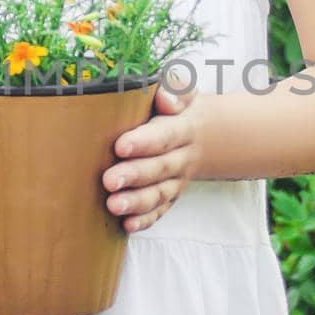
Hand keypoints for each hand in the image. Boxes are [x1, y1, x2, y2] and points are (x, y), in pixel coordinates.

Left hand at [102, 80, 200, 233]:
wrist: (205, 134)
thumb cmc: (179, 107)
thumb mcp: (183, 91)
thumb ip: (176, 89)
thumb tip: (166, 100)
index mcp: (183, 127)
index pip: (165, 135)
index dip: (145, 142)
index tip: (120, 146)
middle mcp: (182, 157)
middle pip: (161, 168)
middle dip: (135, 175)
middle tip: (109, 180)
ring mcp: (176, 180)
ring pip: (159, 194)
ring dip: (136, 202)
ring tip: (113, 205)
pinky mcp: (169, 196)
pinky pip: (160, 210)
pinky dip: (145, 220)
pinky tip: (128, 225)